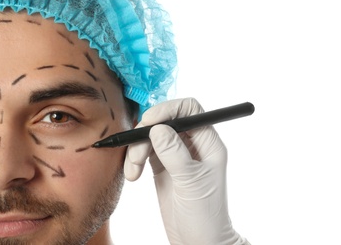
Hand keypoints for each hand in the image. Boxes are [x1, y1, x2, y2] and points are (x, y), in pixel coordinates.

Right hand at [124, 98, 248, 244]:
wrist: (198, 240)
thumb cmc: (205, 213)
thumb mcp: (191, 182)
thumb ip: (174, 153)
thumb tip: (158, 127)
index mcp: (208, 143)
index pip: (190, 110)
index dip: (169, 109)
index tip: (150, 121)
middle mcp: (193, 145)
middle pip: (167, 121)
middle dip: (147, 132)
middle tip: (136, 152)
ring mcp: (177, 155)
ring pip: (153, 137)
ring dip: (138, 149)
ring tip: (133, 172)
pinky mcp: (163, 167)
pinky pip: (146, 152)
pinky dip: (135, 159)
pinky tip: (133, 174)